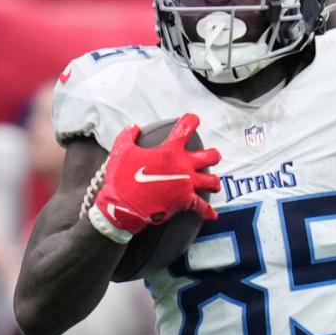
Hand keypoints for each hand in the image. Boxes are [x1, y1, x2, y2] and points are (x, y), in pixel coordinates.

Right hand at [89, 114, 221, 239]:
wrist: (124, 206)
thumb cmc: (122, 178)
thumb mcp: (121, 150)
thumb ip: (129, 135)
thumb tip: (134, 128)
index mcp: (170, 150)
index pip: (186, 128)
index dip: (191, 121)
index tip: (192, 119)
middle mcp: (184, 165)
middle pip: (209, 156)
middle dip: (212, 155)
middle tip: (211, 156)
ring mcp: (187, 184)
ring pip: (211, 181)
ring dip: (213, 182)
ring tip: (213, 183)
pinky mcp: (185, 202)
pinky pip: (202, 207)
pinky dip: (207, 212)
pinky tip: (212, 215)